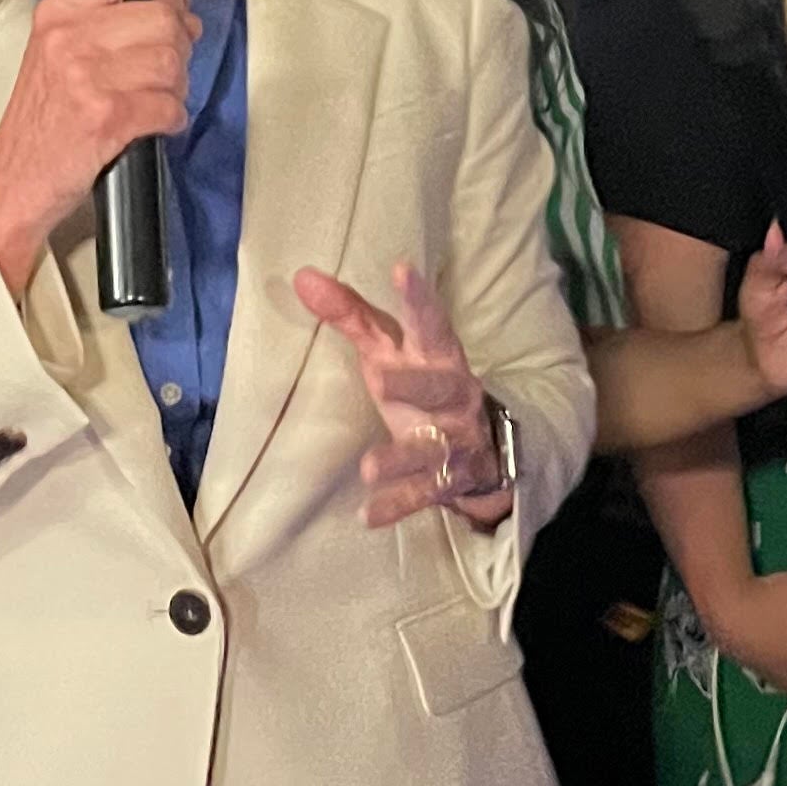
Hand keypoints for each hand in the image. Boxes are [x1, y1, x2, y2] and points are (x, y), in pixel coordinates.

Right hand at [0, 0, 195, 285]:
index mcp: (58, 10)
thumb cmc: (42, 116)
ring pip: (172, 62)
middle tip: (168, 68)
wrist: (13, 180)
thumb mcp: (58, 49)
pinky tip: (156, 123)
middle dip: (180, 46)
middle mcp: (70, 35)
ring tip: (158, 98)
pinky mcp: (106, 117)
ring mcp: (87, 76)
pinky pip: (169, 105)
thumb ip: (110, 21)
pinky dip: (173, 118)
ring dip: (177, 86)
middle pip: (163, 17)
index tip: (171, 3)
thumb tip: (183, 15)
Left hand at [303, 261, 510, 528]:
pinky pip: (425, 493)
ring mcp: (456, 440)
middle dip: (416, 383)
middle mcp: (454, 394)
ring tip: (368, 468)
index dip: (417, 297)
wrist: (485, 449)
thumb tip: (301, 276)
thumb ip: (349, 315)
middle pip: (442, 384)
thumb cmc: (422, 385)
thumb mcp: (389, 350)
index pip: (429, 321)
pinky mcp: (451, 480)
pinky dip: (398, 505)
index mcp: (438, 355)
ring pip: (433, 447)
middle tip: (381, 380)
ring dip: (401, 457)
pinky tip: (368, 516)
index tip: (402, 268)